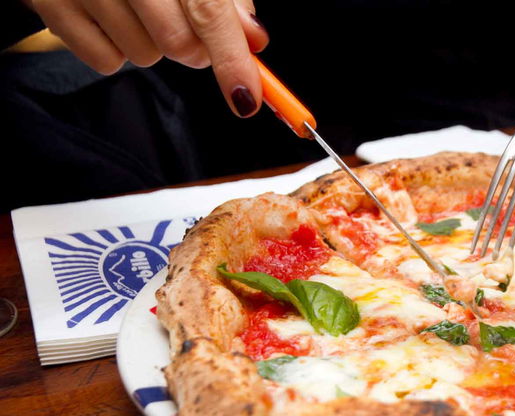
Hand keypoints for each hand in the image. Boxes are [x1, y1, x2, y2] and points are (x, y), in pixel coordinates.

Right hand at [24, 0, 268, 116]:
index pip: (208, 9)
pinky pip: (105, 61)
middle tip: (180, 24)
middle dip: (193, 48)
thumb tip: (254, 39)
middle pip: (179, 45)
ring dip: (151, 45)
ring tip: (134, 10)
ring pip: (145, 56)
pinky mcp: (51, 5)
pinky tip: (105, 17)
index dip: (231, 57)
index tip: (246, 98)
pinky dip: (113, 50)